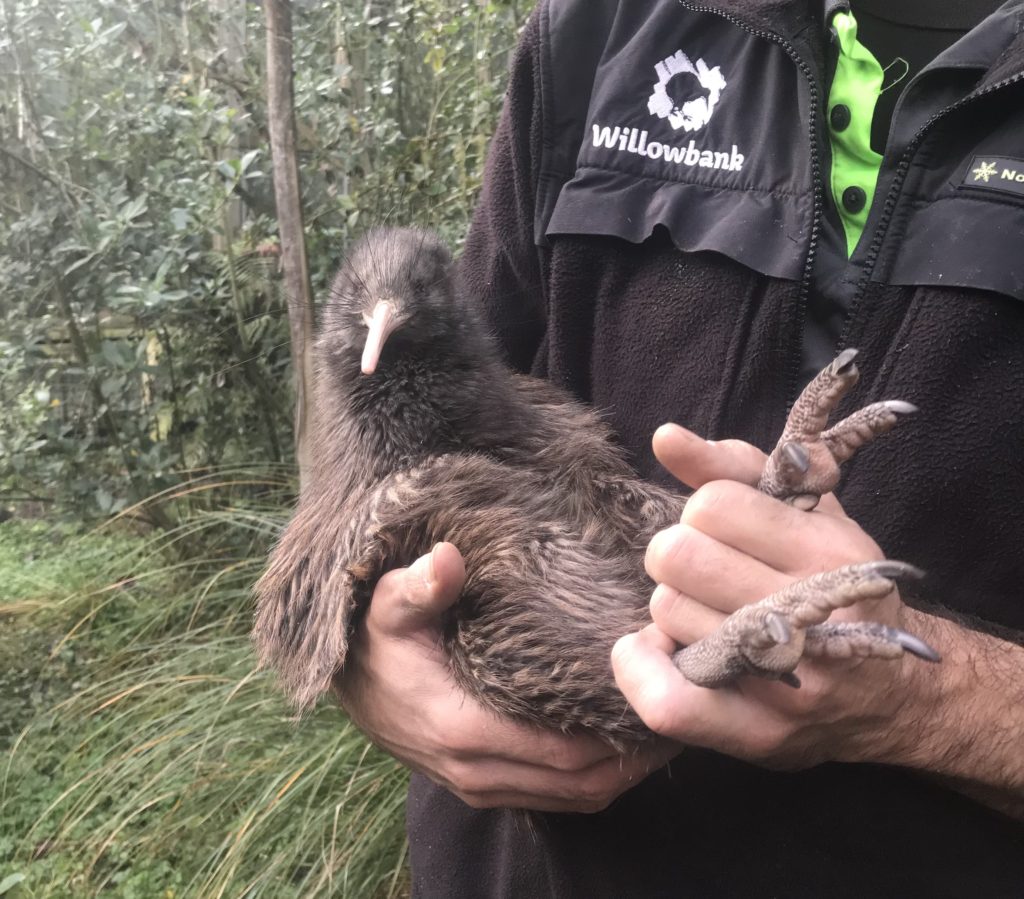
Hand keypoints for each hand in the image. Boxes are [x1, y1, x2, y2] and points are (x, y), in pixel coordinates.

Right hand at [336, 541, 677, 811]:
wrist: (345, 681)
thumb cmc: (374, 639)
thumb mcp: (387, 602)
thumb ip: (418, 585)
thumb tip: (445, 560)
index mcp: (462, 727)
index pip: (565, 749)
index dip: (620, 727)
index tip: (661, 687)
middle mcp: (476, 770)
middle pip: (583, 782)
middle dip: (639, 753)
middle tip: (685, 704)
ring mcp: (479, 784)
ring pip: (575, 797)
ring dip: (625, 770)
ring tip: (665, 723)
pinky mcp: (481, 785)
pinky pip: (555, 797)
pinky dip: (595, 778)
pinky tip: (621, 742)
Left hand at [612, 424, 920, 769]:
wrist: (895, 695)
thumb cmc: (834, 583)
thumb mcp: (806, 512)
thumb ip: (733, 466)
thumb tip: (665, 437)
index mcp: (831, 549)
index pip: (712, 504)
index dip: (703, 511)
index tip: (724, 530)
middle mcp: (817, 613)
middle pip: (678, 556)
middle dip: (679, 555)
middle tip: (705, 572)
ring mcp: (791, 679)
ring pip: (666, 614)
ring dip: (673, 609)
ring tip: (709, 614)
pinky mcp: (760, 733)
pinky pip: (667, 700)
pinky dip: (640, 669)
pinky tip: (653, 650)